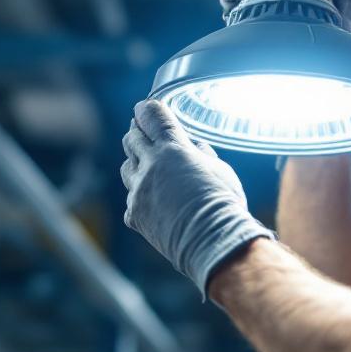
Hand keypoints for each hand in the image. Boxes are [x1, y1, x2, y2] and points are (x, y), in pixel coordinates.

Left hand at [121, 100, 273, 298]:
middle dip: (139, 132)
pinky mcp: (134, 214)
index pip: (151, 115)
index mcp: (173, 148)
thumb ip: (202, 153)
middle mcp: (150, 165)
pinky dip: (140, 195)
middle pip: (132, 138)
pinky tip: (154, 200)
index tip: (147, 108)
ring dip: (136, 162)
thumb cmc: (224, 205)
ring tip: (150, 167)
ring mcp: (139, 190)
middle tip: (146, 133)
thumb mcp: (221, 169)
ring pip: (126, 167)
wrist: (213, 243)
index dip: (147, 109)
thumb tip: (194, 145)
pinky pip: (130, 197)